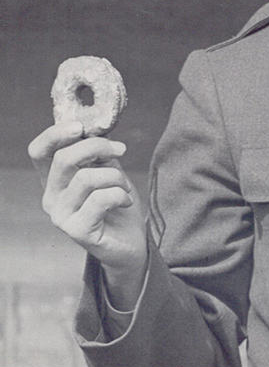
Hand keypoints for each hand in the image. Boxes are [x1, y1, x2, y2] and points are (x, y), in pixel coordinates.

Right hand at [28, 121, 147, 307]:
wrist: (131, 240)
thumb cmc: (117, 203)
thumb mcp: (108, 170)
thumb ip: (98, 152)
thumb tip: (96, 127)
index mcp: (55, 179)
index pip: (39, 151)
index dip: (55, 133)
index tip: (81, 126)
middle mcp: (51, 197)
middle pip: (64, 158)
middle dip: (98, 146)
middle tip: (121, 150)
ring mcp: (61, 216)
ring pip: (86, 178)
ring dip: (116, 176)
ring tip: (125, 187)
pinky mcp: (77, 231)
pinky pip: (100, 199)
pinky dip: (120, 194)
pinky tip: (126, 201)